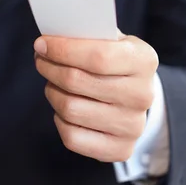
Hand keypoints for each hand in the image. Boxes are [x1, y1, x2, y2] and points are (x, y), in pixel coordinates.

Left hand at [34, 32, 158, 162]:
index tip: (42, 44)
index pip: (98, 56)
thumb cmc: (115, 63)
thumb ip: (87, 35)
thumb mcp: (112, 40)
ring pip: (70, 108)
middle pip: (76, 81)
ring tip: (52, 83)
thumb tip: (51, 37)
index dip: (63, 49)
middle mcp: (143, 95)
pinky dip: (60, 120)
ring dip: (52, 92)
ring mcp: (133, 126)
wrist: (136, 97)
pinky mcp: (120, 149)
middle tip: (41, 60)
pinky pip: (72, 136)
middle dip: (50, 67)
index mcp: (144, 61)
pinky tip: (65, 108)